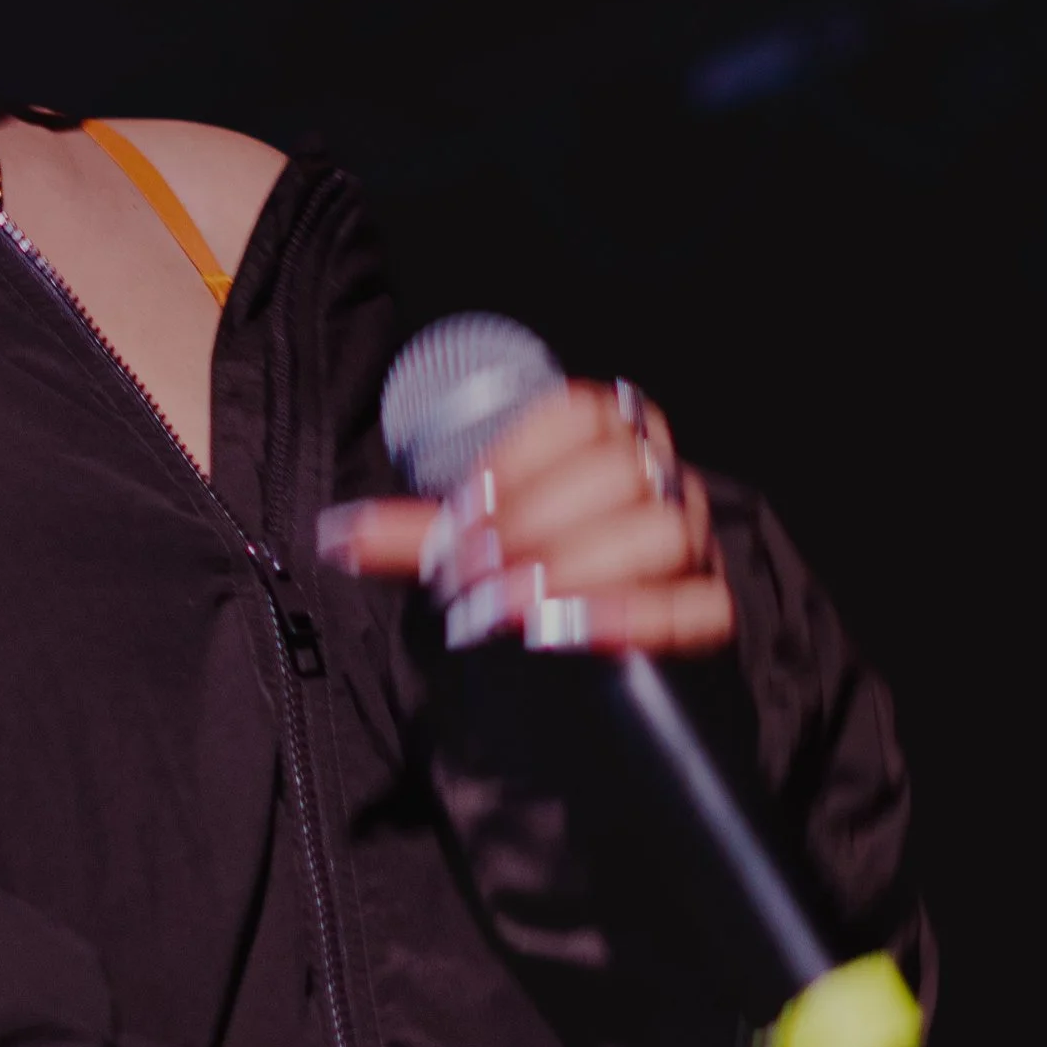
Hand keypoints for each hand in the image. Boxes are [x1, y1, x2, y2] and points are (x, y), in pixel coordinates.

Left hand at [317, 380, 731, 654]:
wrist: (585, 621)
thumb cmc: (528, 556)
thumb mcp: (471, 538)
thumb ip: (414, 534)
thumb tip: (336, 536)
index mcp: (608, 431)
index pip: (580, 416)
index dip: (520, 458)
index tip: (464, 508)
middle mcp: (659, 474)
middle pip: (615, 475)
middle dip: (535, 523)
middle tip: (473, 571)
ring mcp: (692, 539)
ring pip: (660, 533)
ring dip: (578, 568)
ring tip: (512, 602)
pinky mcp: (710, 603)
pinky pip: (700, 606)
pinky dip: (640, 616)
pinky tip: (574, 630)